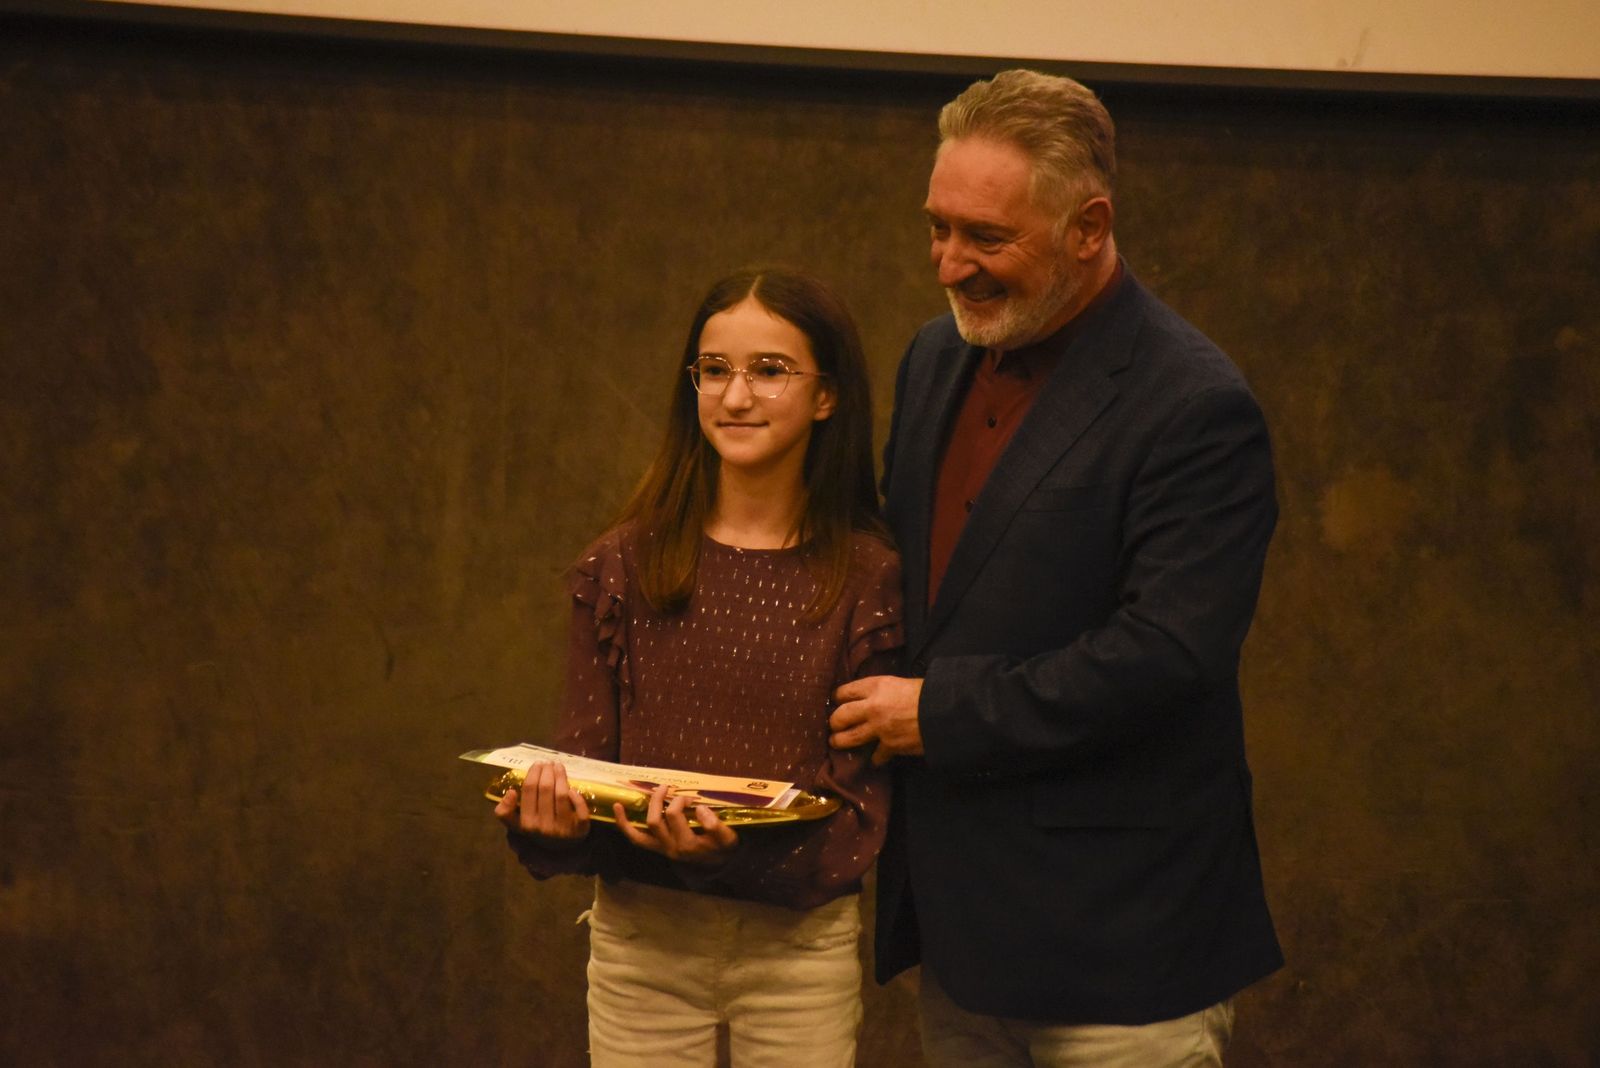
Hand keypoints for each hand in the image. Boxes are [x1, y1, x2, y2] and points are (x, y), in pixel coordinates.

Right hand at [495, 760, 590, 842]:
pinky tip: (572, 788)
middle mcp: (544, 826)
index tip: (537, 764)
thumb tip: (510, 792)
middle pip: (546, 789)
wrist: (559, 852)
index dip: (533, 774)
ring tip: (559, 766)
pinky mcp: (581, 829)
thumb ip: (504, 812)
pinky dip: (577, 797)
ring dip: (561, 776)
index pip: (529, 791)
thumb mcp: (516, 825)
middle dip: (547, 771)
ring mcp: (563, 828)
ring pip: (562, 795)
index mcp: (527, 823)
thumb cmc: (537, 830)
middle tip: (548, 763)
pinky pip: (580, 809)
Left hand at [614, 784, 737, 864]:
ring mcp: (661, 850)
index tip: (689, 797)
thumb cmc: (723, 849)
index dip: (679, 800)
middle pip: (654, 821)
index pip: (674, 816)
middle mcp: (670, 848)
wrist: (720, 866)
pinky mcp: (657, 849)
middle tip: (666, 787)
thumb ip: (715, 825)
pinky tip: (618, 809)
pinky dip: (625, 826)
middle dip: (658, 800)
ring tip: (625, 801)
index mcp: (687, 845)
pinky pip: (637, 839)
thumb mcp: (728, 838)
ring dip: (630, 817)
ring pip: (638, 835)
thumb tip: (699, 808)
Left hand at [829, 675, 924, 764]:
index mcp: (875, 686)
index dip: (837, 698)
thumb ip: (883, 691)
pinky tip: (875, 759)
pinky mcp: (889, 746)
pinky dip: (875, 759)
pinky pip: (875, 756)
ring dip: (840, 742)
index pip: (844, 692)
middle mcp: (872, 706)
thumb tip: (875, 698)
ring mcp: (879, 729)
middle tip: (834, 725)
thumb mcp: (901, 683)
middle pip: (840, 716)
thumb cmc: (928, 692)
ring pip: (849, 738)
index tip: (835, 702)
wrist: (945, 712)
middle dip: (834, 722)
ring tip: (836, 743)